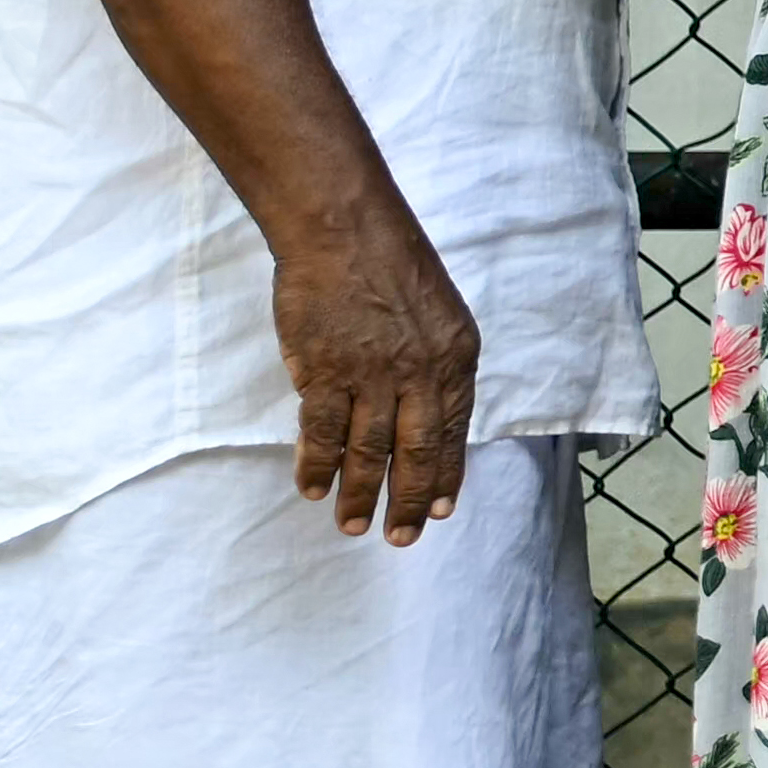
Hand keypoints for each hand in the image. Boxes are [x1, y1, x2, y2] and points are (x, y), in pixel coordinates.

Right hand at [275, 199, 486, 545]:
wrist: (343, 230)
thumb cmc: (392, 265)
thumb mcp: (440, 314)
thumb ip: (437, 365)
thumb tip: (426, 417)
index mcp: (456, 358)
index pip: (454, 432)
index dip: (444, 476)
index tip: (437, 511)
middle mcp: (420, 372)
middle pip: (416, 452)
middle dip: (407, 501)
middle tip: (398, 538)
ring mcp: (371, 374)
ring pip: (368, 451)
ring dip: (359, 493)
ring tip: (352, 525)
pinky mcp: (324, 371)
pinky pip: (321, 431)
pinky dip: (316, 464)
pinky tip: (311, 487)